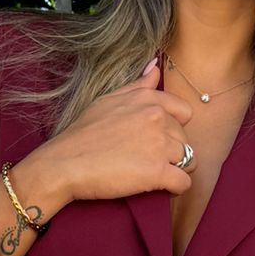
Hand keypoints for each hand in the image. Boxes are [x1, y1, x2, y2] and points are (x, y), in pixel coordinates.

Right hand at [37, 58, 194, 204]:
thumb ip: (137, 86)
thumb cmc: (83, 134)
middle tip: (147, 161)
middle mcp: (157, 118)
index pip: (184, 113)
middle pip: (185, 139)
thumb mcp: (108, 100)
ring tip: (152, 175)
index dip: (174, 129)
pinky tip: (160, 188)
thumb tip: (154, 66)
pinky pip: (184, 183)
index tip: (157, 140)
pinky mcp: (157, 172)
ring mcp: (159, 145)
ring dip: (176, 170)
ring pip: (189, 160)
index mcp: (148, 99)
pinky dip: (175, 189)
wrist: (64, 163)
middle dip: (173, 152)